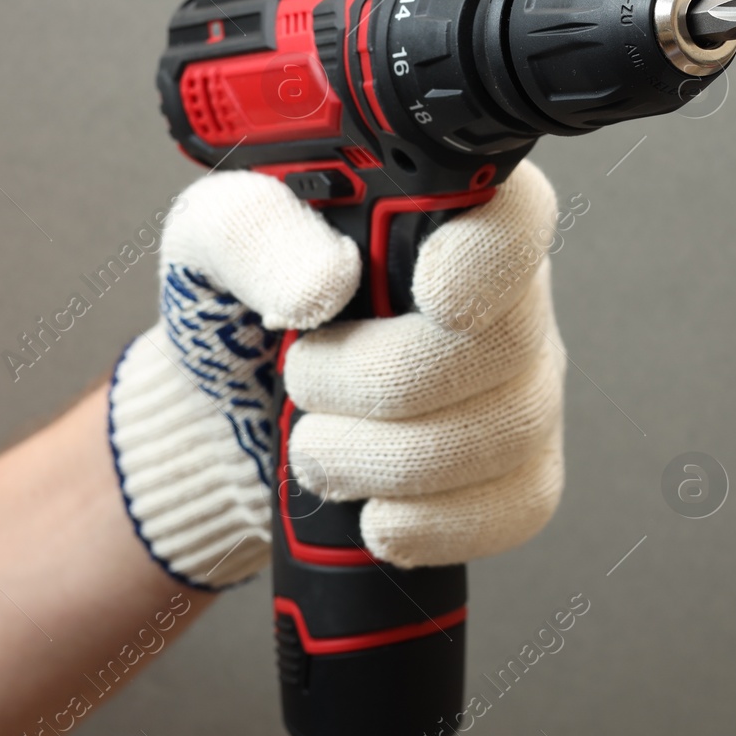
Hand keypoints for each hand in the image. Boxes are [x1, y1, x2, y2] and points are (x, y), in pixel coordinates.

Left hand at [108, 161, 565, 587]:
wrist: (231, 417)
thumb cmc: (237, 311)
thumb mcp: (210, 244)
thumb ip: (256, 239)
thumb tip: (323, 281)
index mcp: (446, 214)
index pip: (515, 217)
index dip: (486, 261)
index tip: (429, 296)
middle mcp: (506, 293)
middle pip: (508, 342)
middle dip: (387, 382)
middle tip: (304, 382)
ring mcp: (524, 383)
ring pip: (512, 429)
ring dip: (391, 459)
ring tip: (317, 449)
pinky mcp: (520, 468)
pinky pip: (521, 503)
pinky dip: (436, 522)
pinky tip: (377, 513)